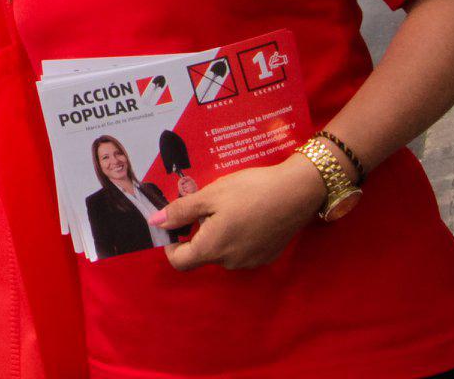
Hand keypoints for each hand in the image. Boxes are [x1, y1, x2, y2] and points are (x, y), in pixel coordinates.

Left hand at [152, 155, 325, 271]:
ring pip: (223, 252)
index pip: (180, 262)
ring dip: (218, 234)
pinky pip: (241, 250)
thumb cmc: (249, 191)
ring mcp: (251, 262)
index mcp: (212, 249)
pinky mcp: (267, 256)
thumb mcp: (210, 195)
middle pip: (202, 254)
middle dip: (198, 232)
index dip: (171, 245)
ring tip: (231, 207)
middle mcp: (230, 263)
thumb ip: (180, 211)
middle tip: (209, 204)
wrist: (297, 192)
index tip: (176, 224)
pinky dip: (237, 236)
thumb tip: (156, 223)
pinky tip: (248, 214)